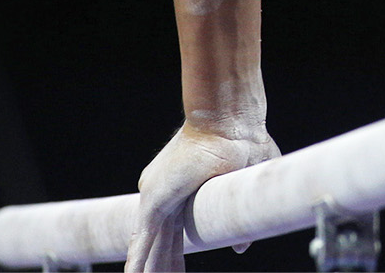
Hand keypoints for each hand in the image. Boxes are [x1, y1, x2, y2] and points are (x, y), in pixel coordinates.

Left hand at [124, 119, 279, 271]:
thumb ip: (239, 214)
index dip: (179, 252)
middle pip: (165, 241)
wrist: (232, 126)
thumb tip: (240, 247)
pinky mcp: (155, 202)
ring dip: (151, 269)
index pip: (181, 229)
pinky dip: (137, 260)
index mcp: (191, 188)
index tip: (175, 270)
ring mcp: (160, 198)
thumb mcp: (245, 185)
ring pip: (152, 244)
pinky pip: (143, 239)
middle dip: (166, 265)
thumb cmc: (247, 142)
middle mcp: (170, 193)